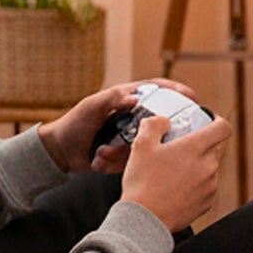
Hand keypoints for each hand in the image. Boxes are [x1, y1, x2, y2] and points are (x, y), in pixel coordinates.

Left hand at [36, 79, 199, 173]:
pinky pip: (132, 161)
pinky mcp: (125, 156)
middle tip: (162, 139)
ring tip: (102, 152)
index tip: (192, 98)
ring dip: (122, 152)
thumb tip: (136, 98)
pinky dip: (113, 162)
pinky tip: (98, 159)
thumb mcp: (91, 106)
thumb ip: (113, 99)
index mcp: (126, 100)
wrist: (60, 152)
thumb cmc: (74, 123)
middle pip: (159, 120)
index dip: (176, 91)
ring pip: (146, 145)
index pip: (157, 90)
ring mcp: (130, 137)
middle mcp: (132, 118)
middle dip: (162, 131)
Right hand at [119, 109, 233, 232]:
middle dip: (199, 146)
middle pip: (213, 148)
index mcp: (196, 148)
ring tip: (172, 173)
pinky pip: (205, 188)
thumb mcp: (141, 145)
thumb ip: (154, 125)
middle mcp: (208, 166)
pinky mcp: (207, 203)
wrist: (145, 219)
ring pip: (209, 168)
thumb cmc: (142, 182)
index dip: (217, 121)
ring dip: (196, 166)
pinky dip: (195, 185)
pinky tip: (175, 189)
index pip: (222, 128)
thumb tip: (163, 121)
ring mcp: (210, 186)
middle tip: (178, 149)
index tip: (210, 121)